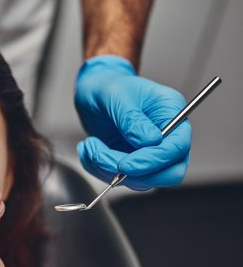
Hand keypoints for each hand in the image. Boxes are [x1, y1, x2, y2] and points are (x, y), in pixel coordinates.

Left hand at [75, 54, 189, 189]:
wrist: (94, 91)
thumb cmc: (109, 86)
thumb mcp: (117, 95)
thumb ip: (132, 119)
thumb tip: (150, 141)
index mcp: (172, 113)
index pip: (176, 148)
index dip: (152, 161)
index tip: (125, 164)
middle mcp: (167, 136)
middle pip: (168, 173)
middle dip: (134, 173)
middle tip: (102, 157)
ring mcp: (151, 152)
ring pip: (142, 180)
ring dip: (109, 170)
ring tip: (90, 146)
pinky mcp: (133, 162)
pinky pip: (121, 179)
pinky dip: (99, 170)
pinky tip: (89, 149)